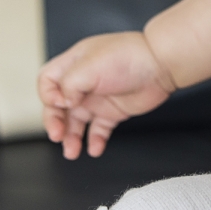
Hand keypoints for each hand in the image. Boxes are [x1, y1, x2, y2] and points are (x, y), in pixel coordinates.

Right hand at [38, 32, 175, 158]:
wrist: (162, 64)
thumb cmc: (129, 57)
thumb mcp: (89, 66)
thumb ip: (69, 85)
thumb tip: (63, 103)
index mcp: (74, 65)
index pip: (48, 82)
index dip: (48, 95)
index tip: (61, 103)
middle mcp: (83, 83)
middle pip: (58, 106)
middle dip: (55, 122)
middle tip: (57, 136)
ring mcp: (98, 98)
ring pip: (76, 122)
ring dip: (71, 137)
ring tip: (72, 152)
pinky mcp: (114, 111)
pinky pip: (99, 129)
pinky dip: (95, 140)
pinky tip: (94, 150)